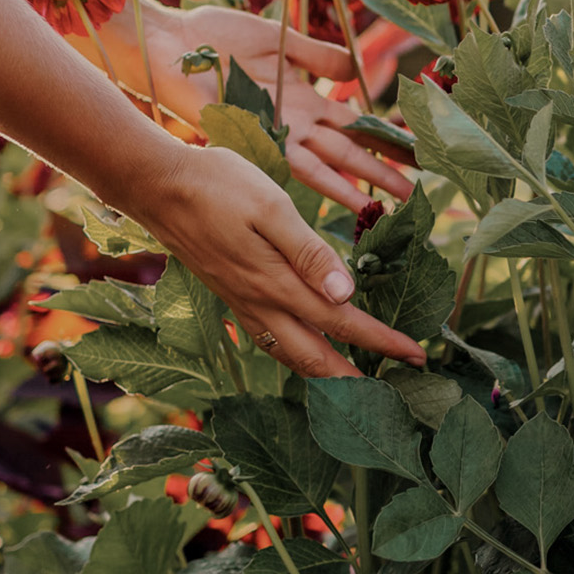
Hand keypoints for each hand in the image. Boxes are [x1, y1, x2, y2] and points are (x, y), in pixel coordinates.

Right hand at [145, 143, 425, 377]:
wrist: (156, 185)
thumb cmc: (217, 185)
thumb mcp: (270, 206)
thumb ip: (309, 251)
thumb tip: (346, 293)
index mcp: (276, 283)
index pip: (342, 323)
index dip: (382, 342)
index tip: (417, 355)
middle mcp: (259, 303)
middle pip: (315, 358)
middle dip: (356, 378)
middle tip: (392, 388)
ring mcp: (241, 303)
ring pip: (290, 355)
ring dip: (324, 373)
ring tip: (354, 384)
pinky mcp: (230, 295)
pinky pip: (269, 340)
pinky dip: (294, 356)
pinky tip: (303, 350)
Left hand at [147, 5, 413, 212]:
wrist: (170, 45)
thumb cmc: (216, 37)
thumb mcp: (279, 39)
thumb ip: (317, 55)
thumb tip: (357, 68)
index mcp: (303, 97)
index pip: (353, 124)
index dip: (382, 137)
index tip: (413, 151)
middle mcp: (294, 122)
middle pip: (346, 152)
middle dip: (378, 171)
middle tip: (412, 192)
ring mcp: (275, 133)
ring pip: (325, 167)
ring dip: (354, 188)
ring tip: (383, 208)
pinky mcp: (253, 139)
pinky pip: (293, 166)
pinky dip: (320, 185)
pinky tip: (342, 202)